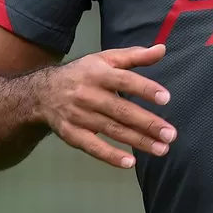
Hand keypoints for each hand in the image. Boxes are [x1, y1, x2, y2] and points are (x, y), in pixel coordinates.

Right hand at [39, 44, 174, 168]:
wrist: (42, 93)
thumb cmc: (83, 74)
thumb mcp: (106, 59)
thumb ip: (135, 56)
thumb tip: (162, 49)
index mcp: (98, 73)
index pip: (125, 80)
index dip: (145, 89)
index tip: (166, 98)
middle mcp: (88, 95)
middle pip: (121, 110)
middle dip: (147, 123)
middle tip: (170, 134)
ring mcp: (79, 116)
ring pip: (112, 130)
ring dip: (138, 141)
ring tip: (161, 149)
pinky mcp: (72, 134)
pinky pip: (93, 147)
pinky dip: (110, 156)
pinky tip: (130, 163)